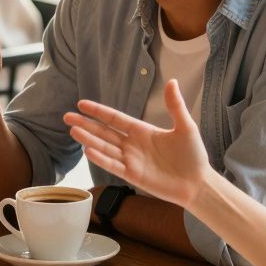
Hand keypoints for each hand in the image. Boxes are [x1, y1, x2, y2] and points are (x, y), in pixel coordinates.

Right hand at [63, 79, 212, 207]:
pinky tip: (88, 150)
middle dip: (85, 124)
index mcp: (142, 131)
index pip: (114, 118)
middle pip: (104, 132)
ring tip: (73, 131)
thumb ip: (175, 106)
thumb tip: (172, 81)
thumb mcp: (185, 127)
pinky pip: (113, 165)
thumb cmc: (193, 155)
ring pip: (105, 147)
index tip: (81, 104)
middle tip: (66, 117)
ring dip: (89, 139)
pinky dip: (101, 159)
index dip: (98, 111)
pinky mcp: (132, 175)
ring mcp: (131, 160)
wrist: (198, 183)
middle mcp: (132, 144)